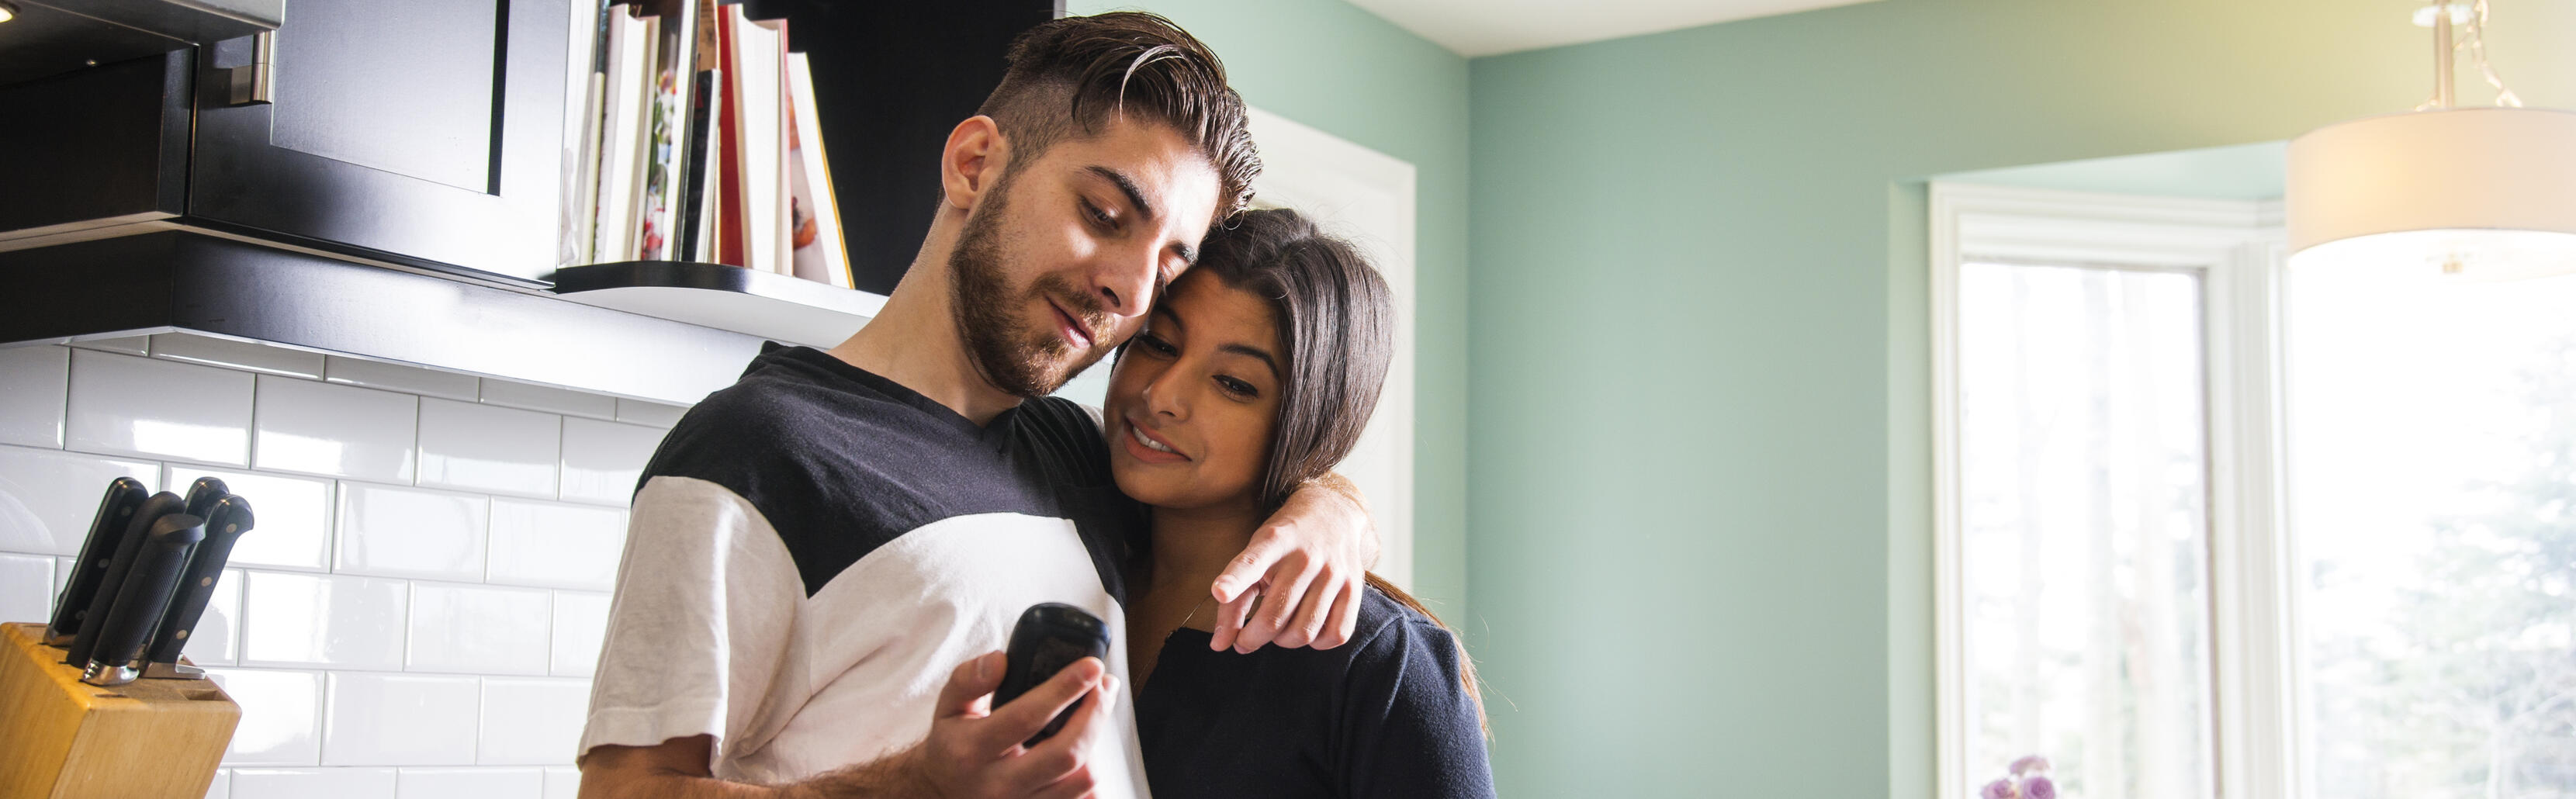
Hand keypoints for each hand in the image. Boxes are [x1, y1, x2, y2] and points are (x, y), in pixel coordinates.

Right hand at [910, 651, 1117, 798]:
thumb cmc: (952, 744)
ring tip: (1094, 713)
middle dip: (1095, 714)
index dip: (1065, 689)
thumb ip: (969, 679)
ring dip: (1095, 741)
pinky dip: (1089, 772)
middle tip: (1104, 686)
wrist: (942, 791)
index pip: (1027, 717)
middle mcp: (997, 784)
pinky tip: (1086, 747)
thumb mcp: (948, 706)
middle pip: (1066, 752)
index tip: (1091, 666)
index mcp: (973, 749)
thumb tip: (1001, 660)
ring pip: (1080, 779)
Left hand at [1208, 473, 1376, 652]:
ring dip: (1282, 642)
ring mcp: (1334, 573)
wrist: (1333, 515)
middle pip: (1274, 616)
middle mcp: (1306, 556)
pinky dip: (1316, 643)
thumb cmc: (1285, 542)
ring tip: (1276, 632)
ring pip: (1304, 631)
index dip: (1234, 579)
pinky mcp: (1353, 588)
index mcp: (1274, 541)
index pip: (1252, 562)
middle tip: (1245, 640)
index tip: (1219, 592)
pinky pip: (1336, 634)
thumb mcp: (1255, 555)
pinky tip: (1306, 629)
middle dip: (1252, 638)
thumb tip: (1220, 645)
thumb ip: (1235, 601)